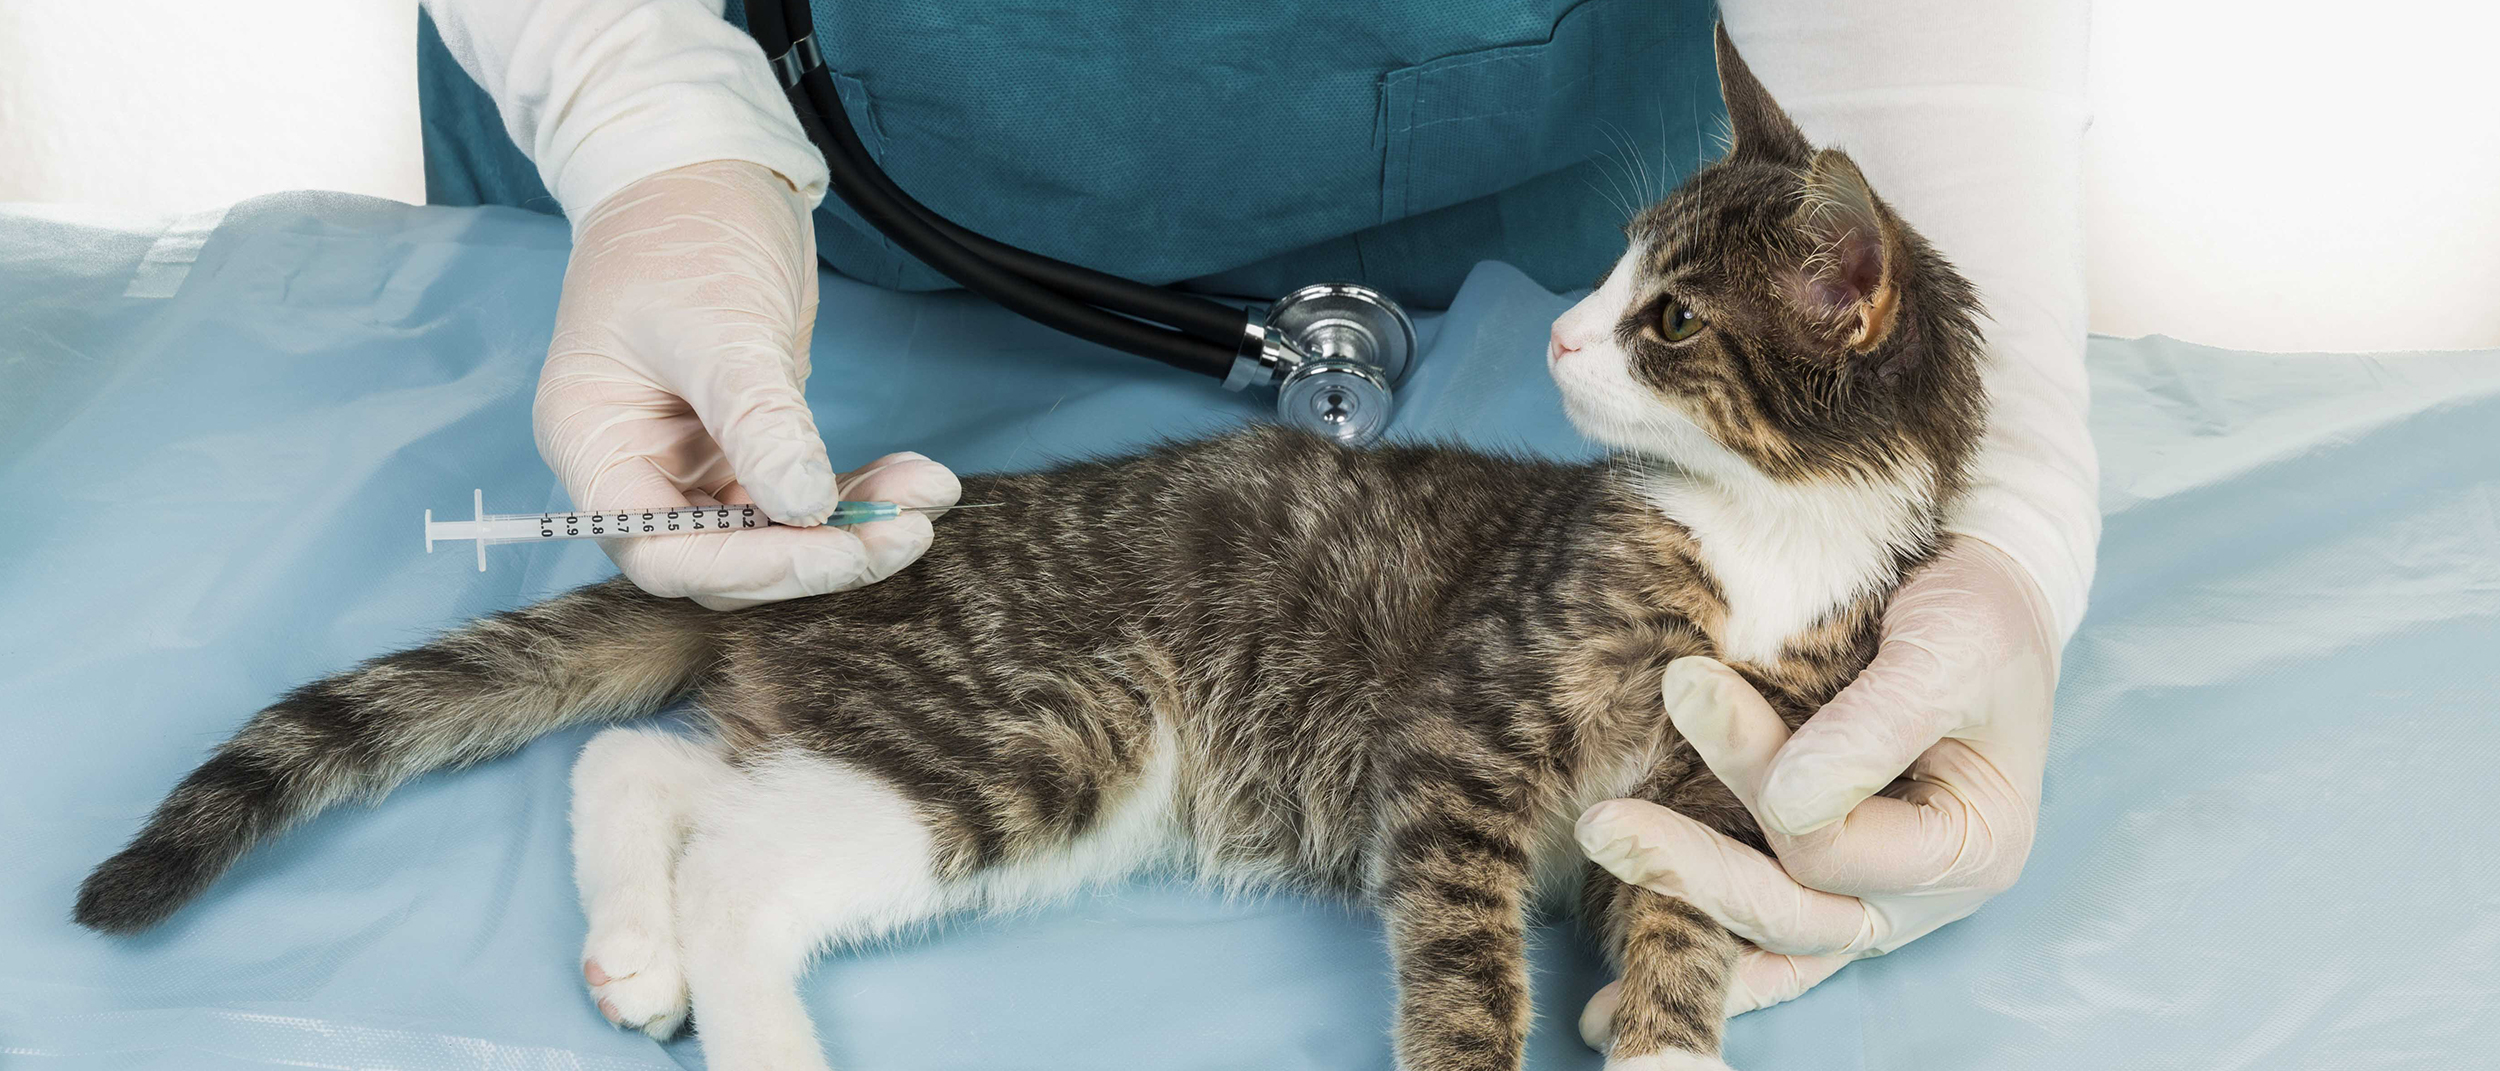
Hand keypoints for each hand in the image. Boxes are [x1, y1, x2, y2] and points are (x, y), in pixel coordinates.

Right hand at [536, 160, 958, 609]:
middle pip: (724, 556)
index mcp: (595, 444)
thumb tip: (803, 507)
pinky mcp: (749, 443)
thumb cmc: (685, 232)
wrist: (706, 169)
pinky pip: (803, 490)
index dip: (749, 567)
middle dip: (817, 554)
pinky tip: (920, 479)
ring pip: (774, 532)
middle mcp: (639, 465)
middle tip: (906, 536)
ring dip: (853, 527)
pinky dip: (858, 491)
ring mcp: (695, 458)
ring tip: (927, 504)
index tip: (834, 554)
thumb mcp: (722, 327)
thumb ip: (758, 422)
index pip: (660, 549)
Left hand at [1574, 537, 2056, 1037]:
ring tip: (1596, 923)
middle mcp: (1921, 895)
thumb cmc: (1974, 619)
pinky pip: (1763, 945)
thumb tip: (1788, 803)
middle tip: (1604, 823)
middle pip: (1794, 912)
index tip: (1690, 686)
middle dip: (1691, 867)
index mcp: (1971, 847)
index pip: (1838, 847)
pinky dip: (1703, 953)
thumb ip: (1875, 726)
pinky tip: (1615, 998)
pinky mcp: (1826, 884)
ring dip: (1680, 912)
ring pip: (1768, 940)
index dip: (1760, 779)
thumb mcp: (1948, 651)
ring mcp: (1871, 900)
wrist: (1976, 597)